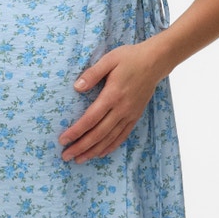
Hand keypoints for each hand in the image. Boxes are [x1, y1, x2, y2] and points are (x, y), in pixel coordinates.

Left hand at [58, 36, 167, 161]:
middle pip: (98, 134)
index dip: (76, 131)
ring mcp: (130, 114)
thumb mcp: (109, 60)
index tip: (63, 140)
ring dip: (93, 151)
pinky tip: (100, 153)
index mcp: (112, 95)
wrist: (155, 62)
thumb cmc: (129, 58)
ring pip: (109, 138)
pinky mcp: (135, 116)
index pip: (90, 119)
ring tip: (79, 159)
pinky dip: (110, 147)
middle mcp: (121, 109)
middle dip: (81, 147)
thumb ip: (92, 74)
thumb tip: (77, 87)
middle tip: (66, 156)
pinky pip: (122, 136)